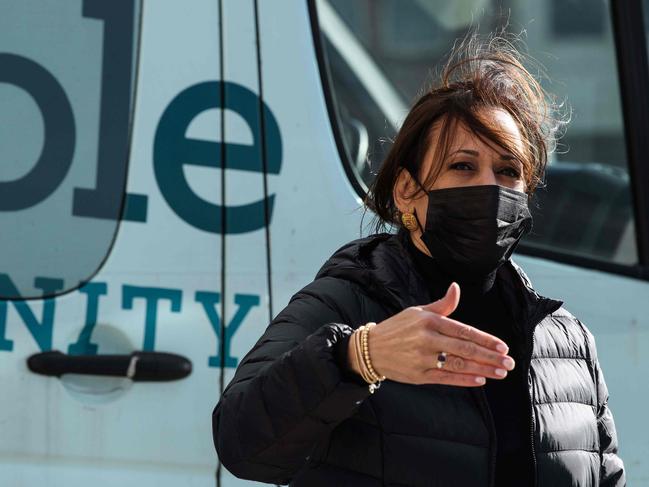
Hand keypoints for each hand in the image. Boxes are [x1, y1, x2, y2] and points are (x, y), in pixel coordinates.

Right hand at [347, 282, 514, 386]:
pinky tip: (480, 380)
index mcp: (429, 321)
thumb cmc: (397, 328)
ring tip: (500, 373)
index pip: (463, 331)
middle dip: (490, 357)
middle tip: (508, 363)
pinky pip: (446, 378)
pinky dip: (464, 380)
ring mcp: (422, 358)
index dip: (485, 340)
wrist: (371, 349)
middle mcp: (427, 339)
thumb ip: (442, 304)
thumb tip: (456, 287)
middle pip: (465, 349)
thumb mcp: (417, 311)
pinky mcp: (418, 376)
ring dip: (482, 370)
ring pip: (458, 365)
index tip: (503, 346)